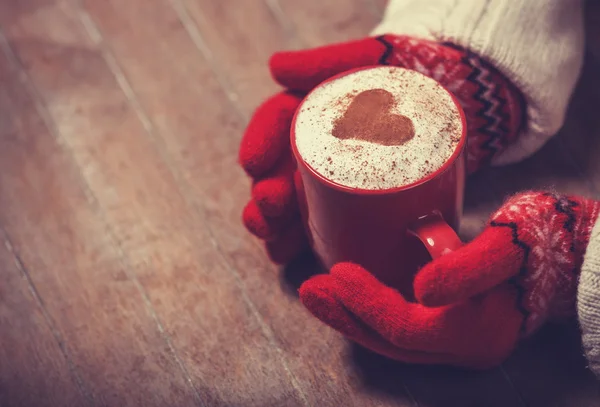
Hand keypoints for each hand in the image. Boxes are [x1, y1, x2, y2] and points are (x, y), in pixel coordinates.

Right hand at [239, 34, 524, 263]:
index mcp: (314, 110)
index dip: (259, 144)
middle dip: (265, 199)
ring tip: (275, 243)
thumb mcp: (374, 57)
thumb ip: (329, 60)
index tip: (252, 163)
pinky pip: (323, 226)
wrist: (464, 94)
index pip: (276, 124)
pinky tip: (297, 259)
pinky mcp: (357, 201)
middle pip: (278, 174)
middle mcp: (318, 146)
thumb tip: (275, 67)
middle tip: (268, 209)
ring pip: (294, 208)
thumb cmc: (414, 74)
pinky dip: (305, 245)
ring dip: (277, 229)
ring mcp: (336, 176)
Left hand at [299, 192, 599, 367]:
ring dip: (351, 316)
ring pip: (392, 338)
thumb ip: (465, 269)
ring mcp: (457, 337)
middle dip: (345, 315)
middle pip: (389, 341)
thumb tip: (420, 290)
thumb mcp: (505, 247)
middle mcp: (462, 345)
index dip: (365, 303)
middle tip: (308, 289)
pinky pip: (402, 327)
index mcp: (473, 332)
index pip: (403, 328)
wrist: (568, 251)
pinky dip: (371, 311)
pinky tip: (352, 295)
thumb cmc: (540, 242)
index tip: (336, 271)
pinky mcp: (452, 321)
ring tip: (319, 293)